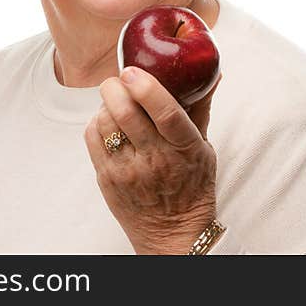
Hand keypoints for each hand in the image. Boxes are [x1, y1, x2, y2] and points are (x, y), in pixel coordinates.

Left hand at [84, 66, 222, 254]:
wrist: (173, 234)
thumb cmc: (192, 186)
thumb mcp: (203, 148)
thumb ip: (201, 109)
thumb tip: (213, 74)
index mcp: (184, 148)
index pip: (165, 113)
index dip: (146, 88)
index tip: (133, 71)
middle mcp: (155, 160)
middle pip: (126, 113)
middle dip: (115, 87)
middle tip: (119, 80)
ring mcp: (128, 171)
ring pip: (105, 123)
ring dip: (106, 103)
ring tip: (116, 101)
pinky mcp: (107, 179)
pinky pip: (92, 138)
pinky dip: (97, 122)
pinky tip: (108, 122)